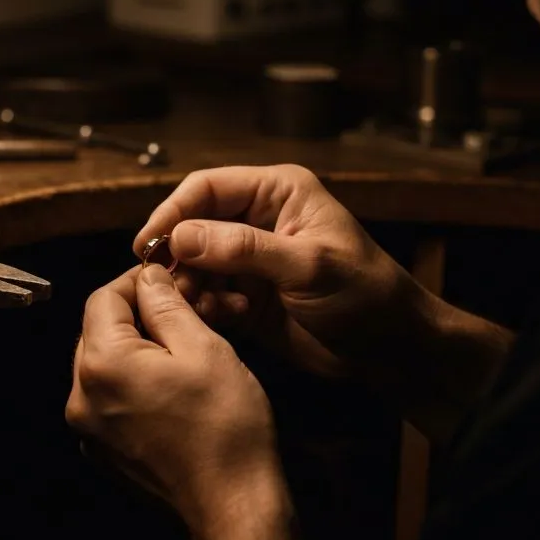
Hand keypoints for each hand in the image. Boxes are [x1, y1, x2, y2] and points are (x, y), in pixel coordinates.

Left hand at [66, 263, 281, 536]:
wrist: (234, 506)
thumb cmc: (225, 425)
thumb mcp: (203, 347)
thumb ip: (166, 304)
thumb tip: (148, 277)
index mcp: (101, 364)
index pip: (102, 298)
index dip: (136, 281)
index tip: (169, 277)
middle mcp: (81, 396)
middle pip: (97, 330)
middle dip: (136, 312)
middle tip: (180, 307)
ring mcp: (88, 428)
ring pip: (102, 362)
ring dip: (135, 345)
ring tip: (180, 343)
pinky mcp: (102, 450)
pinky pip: (108, 397)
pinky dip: (132, 380)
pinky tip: (170, 382)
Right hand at [135, 165, 428, 378]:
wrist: (392, 351)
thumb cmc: (366, 295)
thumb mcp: (308, 265)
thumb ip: (244, 248)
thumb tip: (181, 236)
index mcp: (276, 192)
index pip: (207, 188)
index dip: (173, 211)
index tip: (147, 243)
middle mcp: (256, 219)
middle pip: (192, 224)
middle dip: (177, 254)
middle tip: (166, 284)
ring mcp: (248, 260)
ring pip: (193, 262)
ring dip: (188, 284)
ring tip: (200, 305)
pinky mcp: (244, 296)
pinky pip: (205, 294)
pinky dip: (204, 306)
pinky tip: (225, 317)